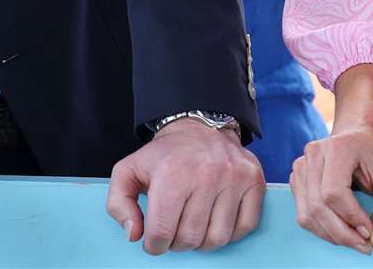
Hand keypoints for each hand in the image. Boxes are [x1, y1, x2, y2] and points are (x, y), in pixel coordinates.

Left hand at [105, 118, 263, 254]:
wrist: (200, 127)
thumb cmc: (164, 156)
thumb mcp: (128, 171)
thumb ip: (118, 203)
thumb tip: (134, 234)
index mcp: (172, 173)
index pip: (162, 232)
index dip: (154, 244)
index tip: (154, 238)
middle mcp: (206, 173)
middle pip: (190, 239)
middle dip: (177, 243)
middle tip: (174, 231)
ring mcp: (234, 177)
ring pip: (218, 238)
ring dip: (202, 242)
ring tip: (193, 226)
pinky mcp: (254, 181)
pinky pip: (245, 227)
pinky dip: (229, 234)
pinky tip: (215, 221)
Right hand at [289, 116, 372, 253]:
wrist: (360, 133)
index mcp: (337, 147)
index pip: (334, 193)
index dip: (351, 218)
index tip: (370, 231)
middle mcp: (313, 154)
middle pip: (318, 207)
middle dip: (342, 234)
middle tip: (364, 245)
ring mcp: (301, 165)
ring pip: (306, 214)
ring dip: (331, 235)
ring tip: (354, 240)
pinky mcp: (297, 178)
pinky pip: (303, 213)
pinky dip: (322, 229)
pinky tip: (341, 229)